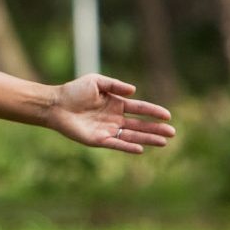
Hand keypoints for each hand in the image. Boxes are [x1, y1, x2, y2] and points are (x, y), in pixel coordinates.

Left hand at [47, 75, 176, 152]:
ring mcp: (108, 130)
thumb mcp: (97, 81)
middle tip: (172, 133)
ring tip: (163, 142)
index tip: (168, 116)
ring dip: (148, 139)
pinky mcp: (98, 140)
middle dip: (156, 129)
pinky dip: (128, 146)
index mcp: (116, 104)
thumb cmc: (74, 91)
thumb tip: (134, 91)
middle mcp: (115, 119)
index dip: (154, 112)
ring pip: (132, 136)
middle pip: (140, 125)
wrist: (56, 104)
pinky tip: (140, 148)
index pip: (140, 109)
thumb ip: (115, 85)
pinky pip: (116, 144)